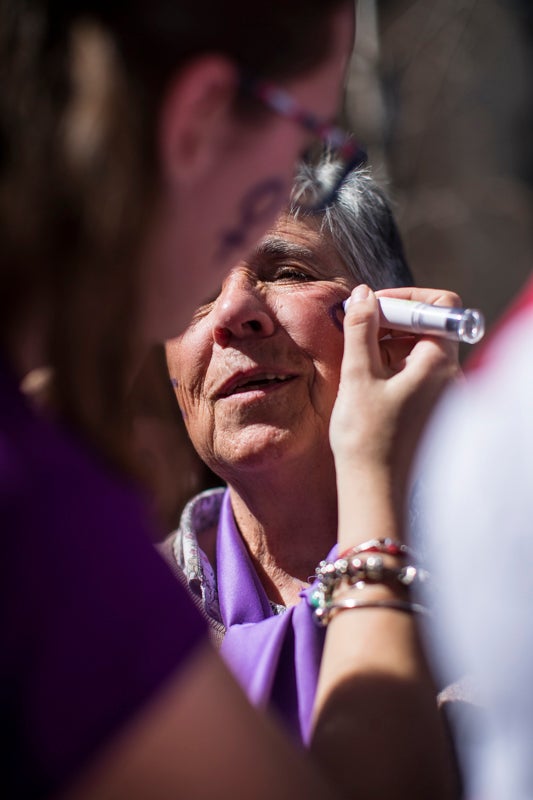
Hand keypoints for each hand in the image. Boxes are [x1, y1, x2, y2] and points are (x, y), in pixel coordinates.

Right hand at [330, 285, 460, 532]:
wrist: (374, 490)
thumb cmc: (367, 437)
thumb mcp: (358, 375)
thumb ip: (360, 329)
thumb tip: (362, 294)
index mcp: (439, 363)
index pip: (440, 306)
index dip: (405, 298)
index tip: (372, 306)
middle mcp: (449, 376)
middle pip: (430, 325)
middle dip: (392, 319)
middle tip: (357, 325)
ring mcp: (441, 394)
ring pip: (420, 349)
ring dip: (388, 341)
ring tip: (355, 353)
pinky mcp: (429, 408)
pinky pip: (416, 372)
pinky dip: (392, 363)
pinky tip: (365, 376)